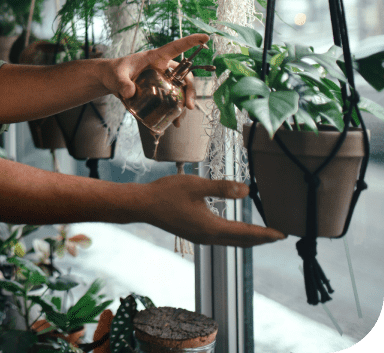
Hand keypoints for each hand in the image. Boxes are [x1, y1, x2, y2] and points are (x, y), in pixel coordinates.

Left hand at [105, 33, 208, 119]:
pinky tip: (172, 123)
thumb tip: (130, 92)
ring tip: (178, 121)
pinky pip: (172, 101)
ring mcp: (163, 81)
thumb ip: (122, 82)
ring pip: (181, 91)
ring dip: (183, 105)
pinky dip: (174, 112)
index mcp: (155, 58)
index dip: (191, 41)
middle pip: (185, 76)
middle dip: (190, 90)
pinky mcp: (159, 92)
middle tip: (188, 106)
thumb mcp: (116, 76)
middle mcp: (163, 69)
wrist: (109, 82)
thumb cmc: (113, 72)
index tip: (205, 37)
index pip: (176, 47)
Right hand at [137, 174, 285, 246]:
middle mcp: (208, 237)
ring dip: (248, 238)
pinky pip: (221, 238)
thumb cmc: (167, 193)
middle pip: (241, 241)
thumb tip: (247, 191)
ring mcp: (200, 237)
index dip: (265, 233)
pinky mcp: (194, 233)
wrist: (143, 205)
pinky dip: (235, 235)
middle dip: (260, 239)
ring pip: (231, 241)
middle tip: (278, 236)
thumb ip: (222, 188)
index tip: (282, 234)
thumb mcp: (195, 186)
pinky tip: (234, 229)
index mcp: (212, 228)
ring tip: (262, 234)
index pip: (246, 233)